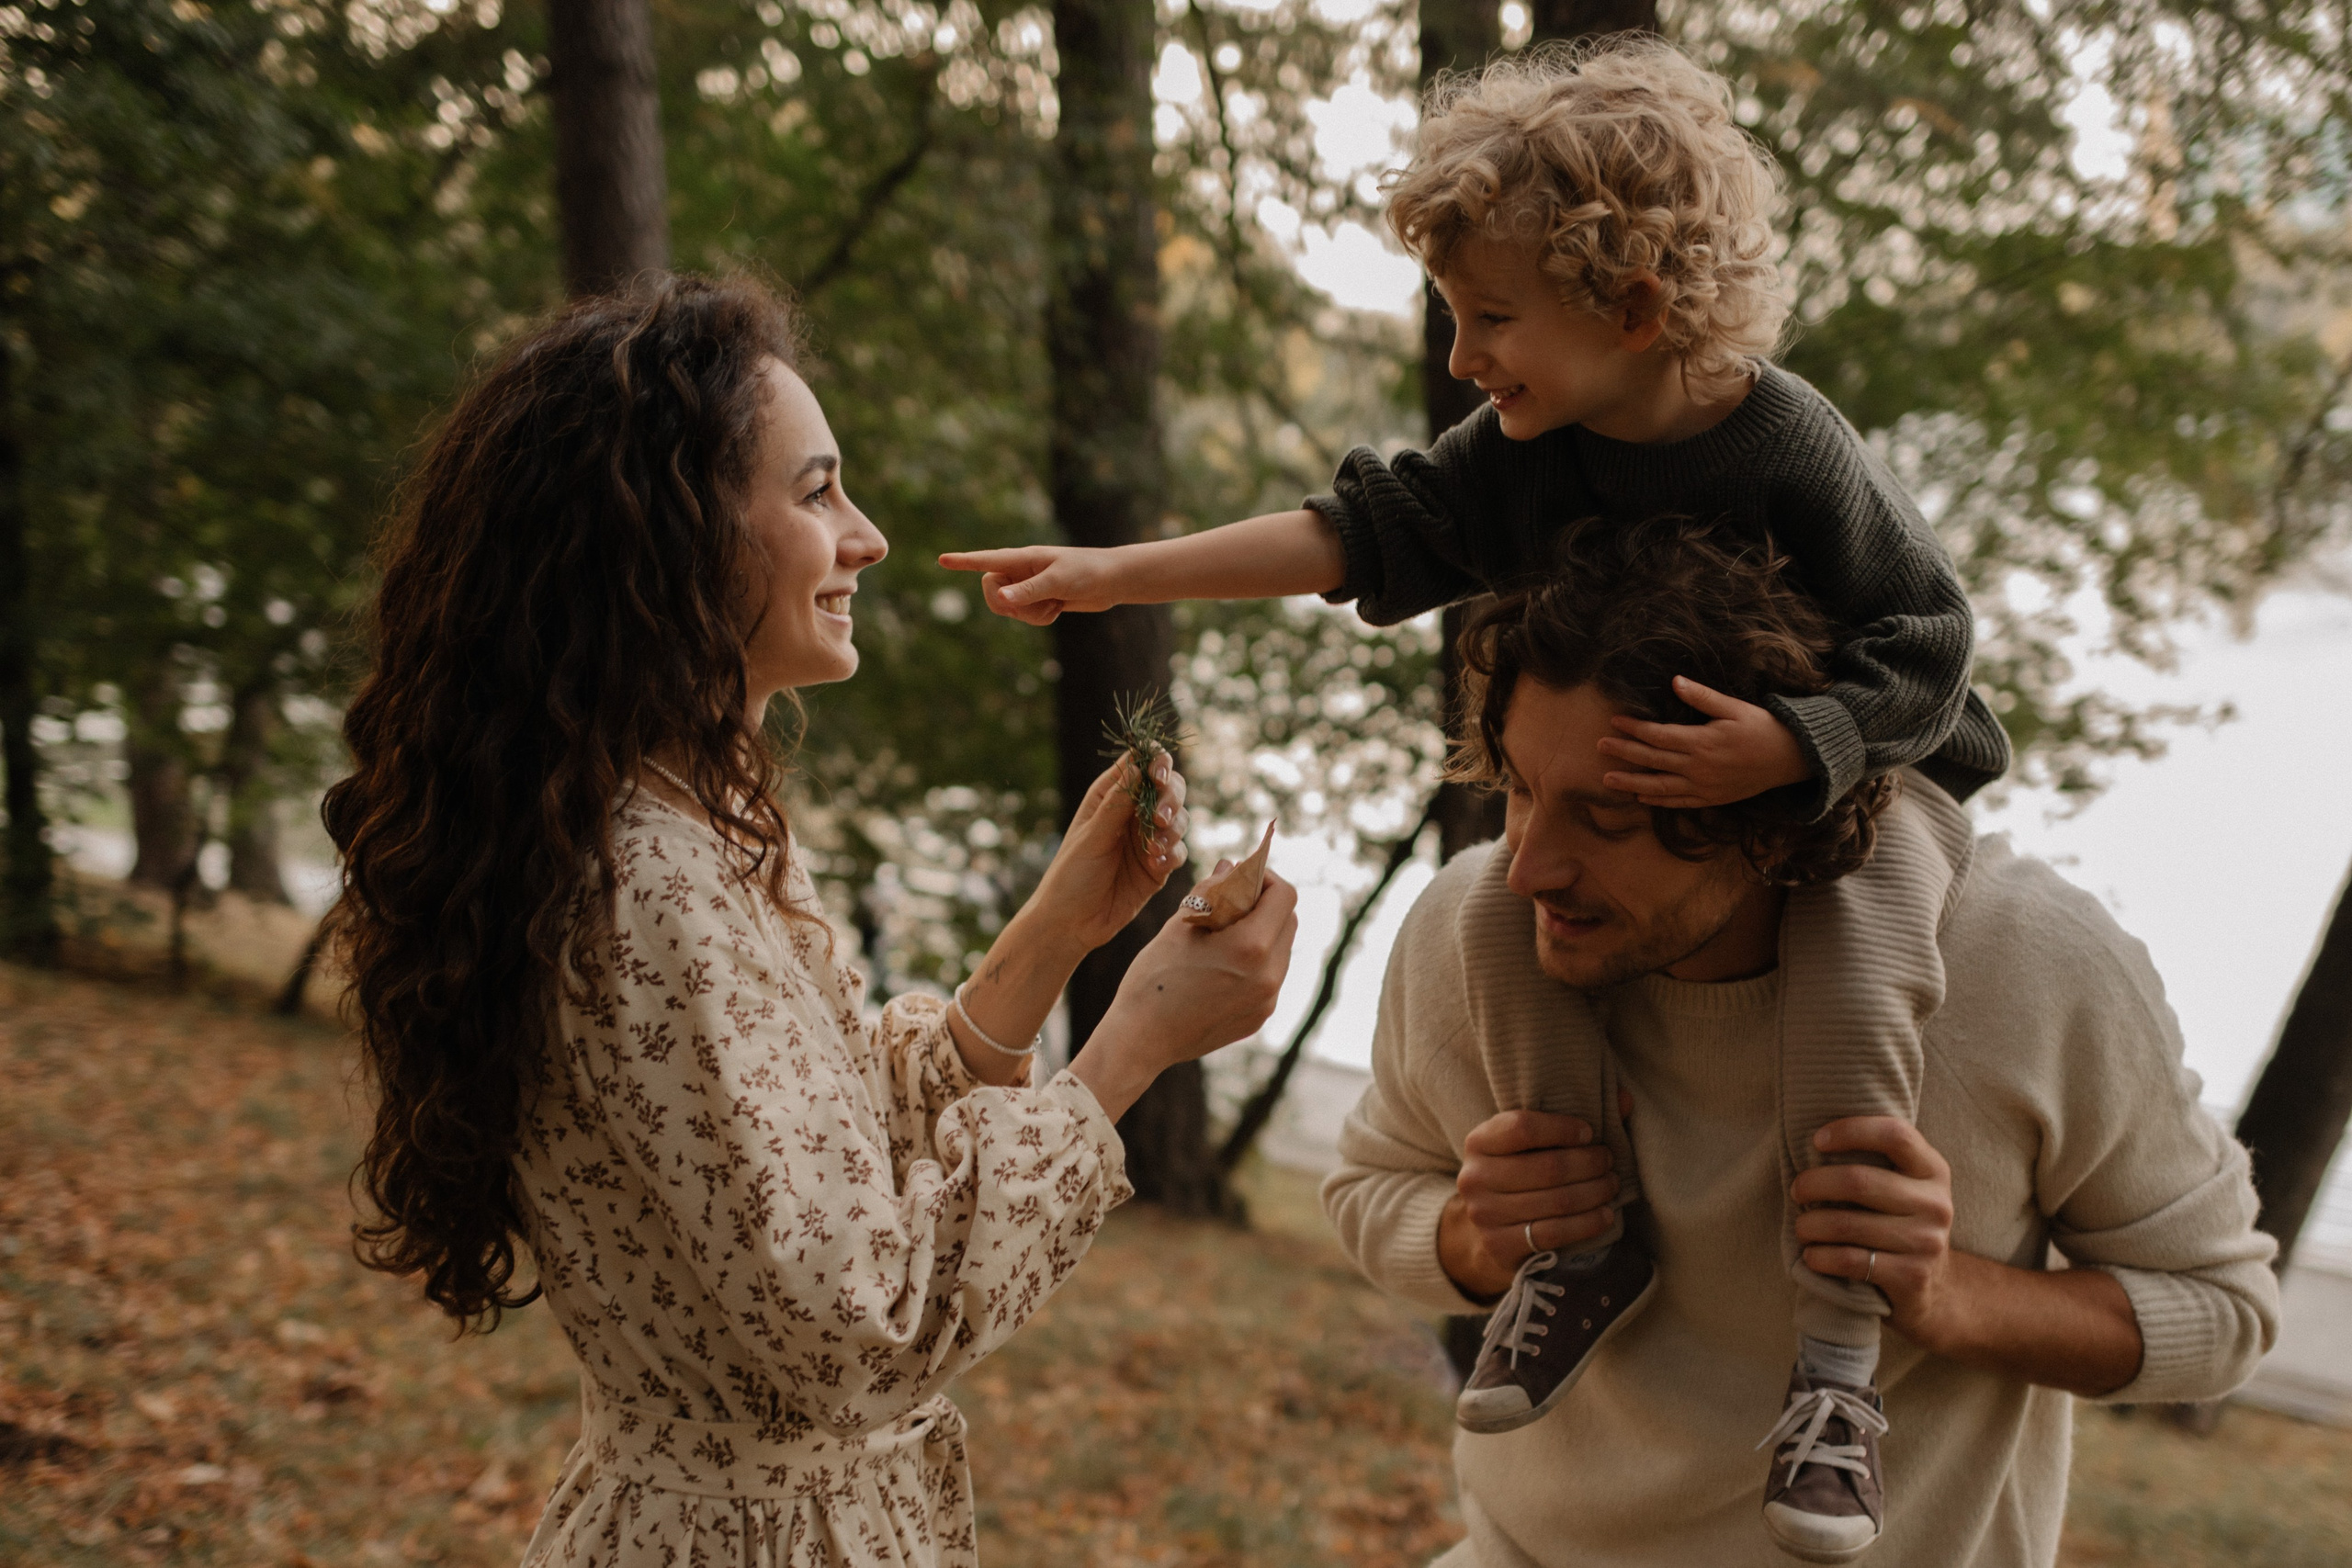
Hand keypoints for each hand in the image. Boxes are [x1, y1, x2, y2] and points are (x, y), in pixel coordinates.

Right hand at [937, 546, 1122, 624]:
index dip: (964, 562)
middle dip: (1006, 605)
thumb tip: (1000, 600)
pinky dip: (1039, 619)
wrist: (1112, 581)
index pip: (987, 560)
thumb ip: (1028, 591)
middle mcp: (1021, 571)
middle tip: (1025, 606)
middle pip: (991, 591)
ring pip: (1009, 609)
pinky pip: (1025, 617)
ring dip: (1029, 615)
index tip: (942, 560)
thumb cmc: (1088, 572)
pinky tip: (1058, 609)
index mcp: (1023, 557)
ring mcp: (1029, 586)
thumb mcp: (1058, 582)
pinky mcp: (1038, 600)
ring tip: (1054, 604)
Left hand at [1025, 752, 1188, 956]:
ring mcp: (1147, 839)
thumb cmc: (1071, 875)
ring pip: (1179, 819)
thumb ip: (1119, 802)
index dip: (1156, 762)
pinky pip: (1178, 851)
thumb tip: (1140, 764)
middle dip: (1170, 798)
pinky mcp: (1158, 865)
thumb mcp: (1092, 836)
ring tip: (1153, 849)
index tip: (1158, 775)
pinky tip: (1155, 865)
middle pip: (1168, 788)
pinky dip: (1172, 854)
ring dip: (1173, 829)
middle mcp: (1132, 813)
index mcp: (1110, 796)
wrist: (1072, 923)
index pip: (1140, 764)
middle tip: (1160, 818)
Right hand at [1072, 872, 1300, 1119]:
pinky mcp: (1260, 1017)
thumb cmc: (1153, 978)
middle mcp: (1269, 976)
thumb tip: (1231, 866)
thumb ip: (1212, 891)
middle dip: (1266, 903)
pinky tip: (1223, 962)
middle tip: (1234, 899)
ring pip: (1281, 949)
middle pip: (1289, 921)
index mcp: (1251, 947)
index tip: (1243, 876)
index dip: (1266, 878)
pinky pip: (1270, 976)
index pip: (1284, 896)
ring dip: (1263, 931)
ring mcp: (1267, 1000)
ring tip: (1226, 932)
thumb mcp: (1180, 925)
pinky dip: (1256, 960)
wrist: (1140, 1040)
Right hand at [1436, 1101, 1626, 1300]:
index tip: (1590, 1132)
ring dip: (1594, 1192)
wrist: (1492, 1226)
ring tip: (1611, 1185)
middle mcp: (1474, 1177)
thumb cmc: (1521, 1171)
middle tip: (1609, 1162)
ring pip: (1556, 1201)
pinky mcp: (1500, 1245)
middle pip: (1547, 1166)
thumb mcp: (1535, 1142)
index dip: (1562, 1128)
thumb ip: (1576, 1118)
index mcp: (1478, 1141)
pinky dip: (1587, 1223)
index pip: (1522, 1127)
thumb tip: (1624, 1099)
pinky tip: (1606, 1215)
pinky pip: (1554, 1233)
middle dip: (1588, 1163)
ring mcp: (1484, 1215)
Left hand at [1596, 675, 1810, 807]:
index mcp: (1702, 742)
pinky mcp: (1711, 798)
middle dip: (1624, 753)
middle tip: (1599, 747)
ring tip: (1607, 780)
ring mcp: (1704, 787)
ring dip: (1631, 783)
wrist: (1790, 759)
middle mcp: (1698, 767)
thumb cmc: (1762, 728)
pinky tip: (1641, 797)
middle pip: (1652, 760)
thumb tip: (1675, 681)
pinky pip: (1679, 802)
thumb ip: (1702, 697)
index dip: (1634, 729)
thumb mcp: (1734, 707)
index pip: (1658, 735)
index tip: (1615, 721)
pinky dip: (1658, 800)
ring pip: (1659, 787)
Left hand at [1792, 1117, 1960, 1347]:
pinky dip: (1820, 1257)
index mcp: (1933, 1170)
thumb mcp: (1902, 1187)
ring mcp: (1927, 1242)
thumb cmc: (1900, 1224)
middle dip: (1814, 1184)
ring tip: (1801, 1227)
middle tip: (1797, 1191)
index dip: (1851, 1131)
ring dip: (1810, 1225)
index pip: (1894, 1135)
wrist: (1935, 1289)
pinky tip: (1811, 1256)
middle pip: (1859, 1181)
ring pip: (1847, 1224)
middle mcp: (1936, 1204)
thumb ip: (1876, 1161)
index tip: (1816, 1141)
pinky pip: (1850, 1261)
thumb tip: (1813, 1139)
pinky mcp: (1912, 1277)